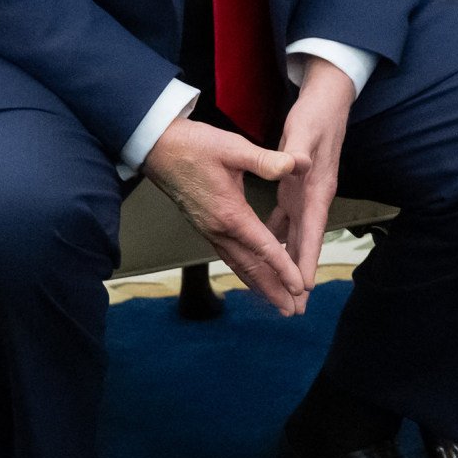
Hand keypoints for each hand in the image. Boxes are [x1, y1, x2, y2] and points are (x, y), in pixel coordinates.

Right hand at [142, 118, 304, 313]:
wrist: (157, 148)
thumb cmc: (196, 145)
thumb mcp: (234, 148)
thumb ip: (267, 160)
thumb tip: (298, 163)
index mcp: (230, 214)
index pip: (263, 248)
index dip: (284, 268)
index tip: (300, 287)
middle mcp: (218, 230)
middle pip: (251, 268)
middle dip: (273, 290)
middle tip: (294, 311)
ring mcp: (210, 231)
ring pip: (239, 265)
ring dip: (260, 286)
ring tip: (278, 303)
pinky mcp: (206, 226)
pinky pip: (230, 256)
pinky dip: (246, 271)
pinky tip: (254, 276)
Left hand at [269, 57, 356, 299]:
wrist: (329, 100)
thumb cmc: (316, 114)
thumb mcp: (305, 129)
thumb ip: (299, 149)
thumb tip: (299, 164)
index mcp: (316, 187)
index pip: (311, 229)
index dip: (306, 258)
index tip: (302, 285)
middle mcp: (314, 196)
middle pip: (306, 243)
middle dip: (300, 275)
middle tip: (295, 308)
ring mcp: (307, 194)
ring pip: (297, 237)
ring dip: (290, 264)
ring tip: (285, 293)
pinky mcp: (298, 189)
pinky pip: (287, 222)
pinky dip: (280, 241)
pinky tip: (270, 254)